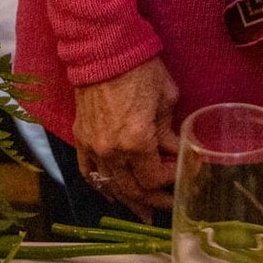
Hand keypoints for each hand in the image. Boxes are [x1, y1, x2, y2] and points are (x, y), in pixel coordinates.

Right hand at [72, 57, 179, 221]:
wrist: (104, 49)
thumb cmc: (141, 69)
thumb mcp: (166, 99)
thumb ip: (169, 132)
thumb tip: (173, 150)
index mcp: (136, 142)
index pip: (154, 177)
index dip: (170, 180)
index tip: (181, 176)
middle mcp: (112, 151)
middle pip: (133, 189)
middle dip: (152, 201)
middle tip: (166, 208)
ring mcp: (93, 146)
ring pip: (111, 186)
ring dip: (128, 200)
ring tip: (143, 213)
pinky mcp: (81, 138)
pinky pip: (89, 171)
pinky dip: (101, 186)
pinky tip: (111, 195)